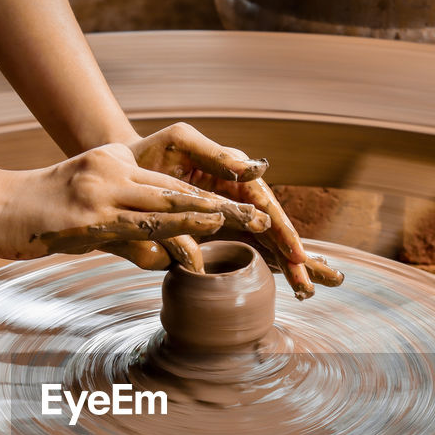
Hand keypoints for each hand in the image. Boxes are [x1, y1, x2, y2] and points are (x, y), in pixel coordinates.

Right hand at [0, 143, 269, 261]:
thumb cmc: (43, 216)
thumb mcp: (91, 212)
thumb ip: (129, 226)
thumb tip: (165, 254)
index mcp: (117, 162)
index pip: (174, 179)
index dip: (213, 191)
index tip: (249, 200)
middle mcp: (114, 169)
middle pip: (180, 188)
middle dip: (225, 205)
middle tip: (266, 215)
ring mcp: (102, 191)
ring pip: (167, 203)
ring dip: (210, 215)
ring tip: (246, 223)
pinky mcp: (90, 216)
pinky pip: (140, 226)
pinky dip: (175, 232)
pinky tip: (198, 238)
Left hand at [125, 122, 343, 298]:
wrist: (124, 170)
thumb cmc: (153, 153)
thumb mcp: (182, 143)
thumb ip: (216, 154)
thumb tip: (258, 170)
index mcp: (235, 177)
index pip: (267, 207)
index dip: (283, 232)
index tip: (297, 255)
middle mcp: (237, 199)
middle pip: (273, 232)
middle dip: (294, 258)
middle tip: (311, 286)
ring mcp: (228, 219)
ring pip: (265, 246)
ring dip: (287, 268)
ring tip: (308, 291)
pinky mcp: (213, 236)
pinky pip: (247, 253)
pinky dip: (268, 268)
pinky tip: (288, 285)